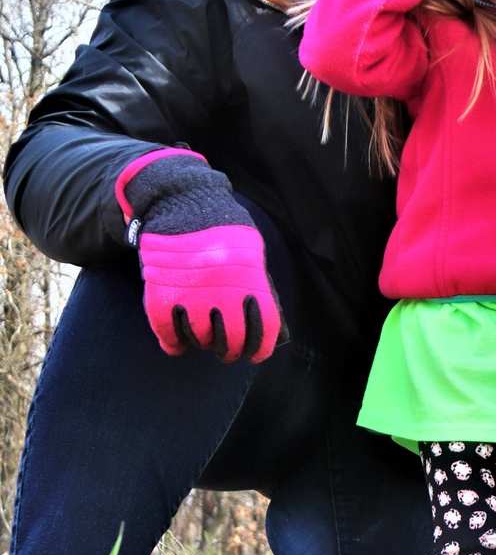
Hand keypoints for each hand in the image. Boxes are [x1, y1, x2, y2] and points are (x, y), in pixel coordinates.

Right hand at [116, 151, 285, 361]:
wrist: (181, 200)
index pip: (263, 329)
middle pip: (230, 341)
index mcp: (250, 280)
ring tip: (202, 335)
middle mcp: (222, 291)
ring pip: (199, 339)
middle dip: (230, 351)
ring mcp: (190, 293)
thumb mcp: (251, 253)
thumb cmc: (222, 227)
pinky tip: (178, 344)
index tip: (254, 354)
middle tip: (226, 349)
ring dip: (201, 342)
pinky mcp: (162, 292)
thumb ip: (259, 287)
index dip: (260, 348)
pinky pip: (167, 331)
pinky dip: (172, 343)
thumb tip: (273, 327)